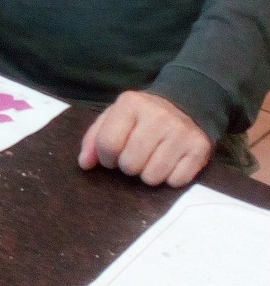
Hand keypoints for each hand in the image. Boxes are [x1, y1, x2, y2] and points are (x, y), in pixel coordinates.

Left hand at [78, 89, 213, 187]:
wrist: (187, 103)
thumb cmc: (142, 115)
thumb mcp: (115, 117)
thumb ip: (94, 138)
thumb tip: (85, 164)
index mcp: (131, 103)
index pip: (108, 144)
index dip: (106, 157)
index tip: (114, 154)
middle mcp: (158, 115)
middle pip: (129, 164)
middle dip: (128, 165)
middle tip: (136, 155)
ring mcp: (180, 132)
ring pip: (152, 177)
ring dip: (149, 174)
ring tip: (153, 158)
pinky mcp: (199, 148)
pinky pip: (176, 181)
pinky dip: (171, 177)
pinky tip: (172, 161)